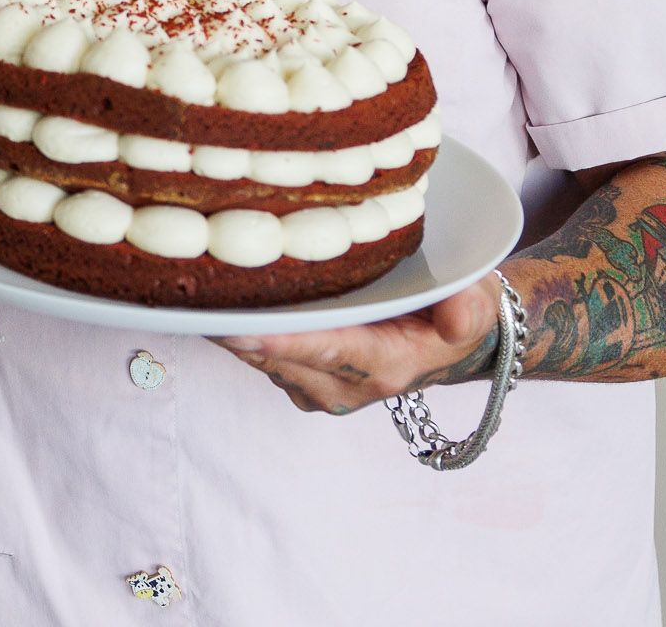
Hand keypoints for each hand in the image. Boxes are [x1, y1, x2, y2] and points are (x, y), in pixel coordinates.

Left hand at [212, 274, 503, 414]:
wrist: (445, 337)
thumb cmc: (456, 310)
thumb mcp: (479, 303)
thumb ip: (469, 309)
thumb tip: (458, 316)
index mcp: (382, 368)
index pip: (324, 352)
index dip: (279, 340)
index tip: (238, 327)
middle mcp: (340, 386)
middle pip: (274, 353)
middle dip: (235, 325)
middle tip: (187, 287)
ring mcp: (311, 383)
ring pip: (256, 353)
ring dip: (226, 323)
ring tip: (186, 280)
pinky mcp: (292, 372)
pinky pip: (254, 349)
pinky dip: (234, 323)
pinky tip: (208, 288)